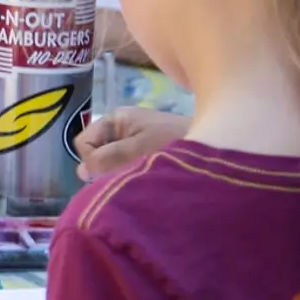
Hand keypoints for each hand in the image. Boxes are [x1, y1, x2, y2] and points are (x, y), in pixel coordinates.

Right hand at [72, 107, 190, 179]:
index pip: (84, 142)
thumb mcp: (136, 150)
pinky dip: (132, 174)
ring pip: (112, 162)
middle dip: (106, 169)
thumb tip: (81, 172)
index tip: (111, 172)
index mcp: (116, 119)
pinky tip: (147, 180)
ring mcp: (136, 139)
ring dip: (120, 174)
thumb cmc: (174, 143)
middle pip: (97, 152)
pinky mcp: (149, 151)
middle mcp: (123, 127)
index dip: (92, 161)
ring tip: (140, 179)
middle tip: (127, 177)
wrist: (217, 142)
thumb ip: (107, 159)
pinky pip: (127, 165)